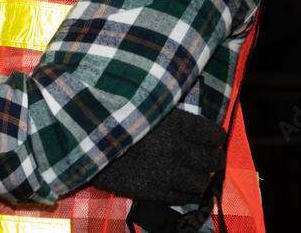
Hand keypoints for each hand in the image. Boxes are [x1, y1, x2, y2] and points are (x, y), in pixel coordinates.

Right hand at [89, 108, 225, 204]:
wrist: (83, 139)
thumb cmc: (110, 115)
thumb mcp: (142, 102)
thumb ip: (166, 110)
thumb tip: (184, 117)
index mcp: (176, 123)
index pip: (212, 134)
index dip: (217, 136)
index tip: (214, 137)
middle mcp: (177, 149)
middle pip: (212, 159)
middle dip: (215, 158)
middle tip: (213, 157)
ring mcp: (167, 173)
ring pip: (201, 182)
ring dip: (201, 177)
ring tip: (196, 173)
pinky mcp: (155, 192)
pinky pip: (183, 197)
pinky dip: (186, 192)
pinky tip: (179, 185)